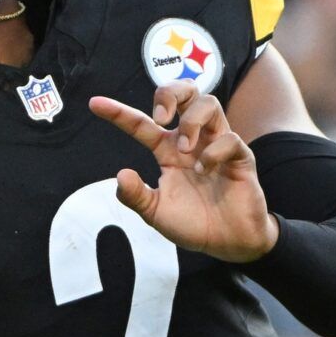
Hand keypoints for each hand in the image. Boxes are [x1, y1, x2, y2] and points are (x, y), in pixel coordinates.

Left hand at [90, 83, 279, 262]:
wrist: (228, 243)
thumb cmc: (193, 223)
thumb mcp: (156, 213)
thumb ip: (136, 196)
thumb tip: (121, 175)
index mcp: (168, 151)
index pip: (141, 124)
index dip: (118, 112)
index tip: (95, 104)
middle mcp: (192, 142)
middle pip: (184, 93)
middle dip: (170, 93)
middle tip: (161, 118)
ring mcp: (217, 146)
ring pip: (209, 104)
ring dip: (192, 121)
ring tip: (186, 150)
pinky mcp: (240, 158)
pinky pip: (230, 139)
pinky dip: (214, 152)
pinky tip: (206, 171)